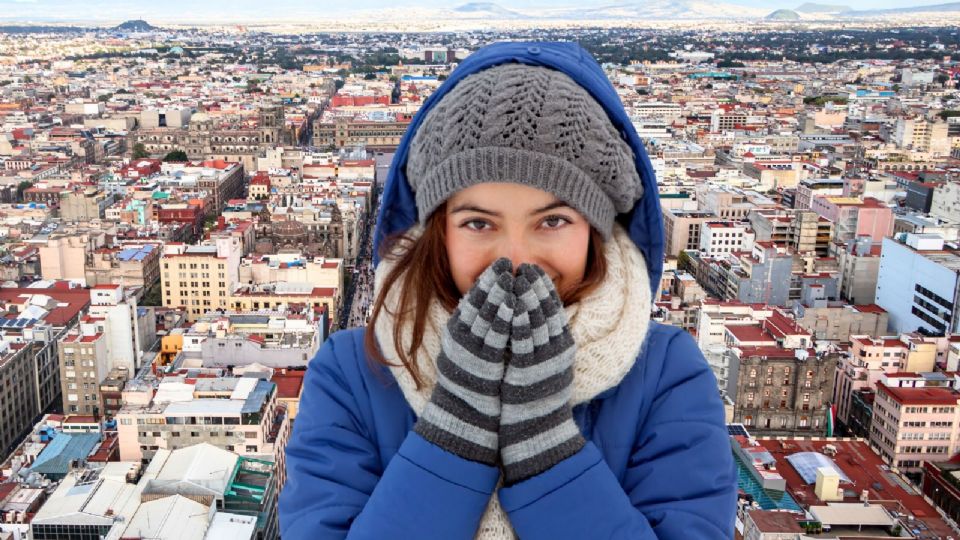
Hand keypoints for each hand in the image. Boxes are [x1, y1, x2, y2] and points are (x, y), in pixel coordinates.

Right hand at [414, 257, 514, 464]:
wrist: (466, 419)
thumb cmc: (473, 386)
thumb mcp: (471, 353)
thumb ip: (479, 331)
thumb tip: (496, 309)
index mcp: (457, 334)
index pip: (472, 300)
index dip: (486, 281)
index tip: (499, 265)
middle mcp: (460, 340)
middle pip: (478, 303)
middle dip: (493, 281)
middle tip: (506, 262)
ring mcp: (470, 351)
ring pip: (485, 315)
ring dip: (499, 294)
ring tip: (512, 276)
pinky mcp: (482, 364)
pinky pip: (495, 336)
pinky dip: (504, 318)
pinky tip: (514, 305)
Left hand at [500, 263, 584, 484]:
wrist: (537, 430)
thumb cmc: (537, 399)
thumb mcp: (547, 365)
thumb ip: (544, 342)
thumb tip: (534, 318)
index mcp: (562, 347)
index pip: (554, 310)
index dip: (544, 288)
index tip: (535, 270)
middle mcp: (556, 351)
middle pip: (547, 311)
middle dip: (536, 286)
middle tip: (526, 266)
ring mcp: (543, 360)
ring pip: (536, 321)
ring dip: (526, 296)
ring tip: (517, 276)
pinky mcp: (528, 370)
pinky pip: (523, 340)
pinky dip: (517, 320)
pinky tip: (510, 304)